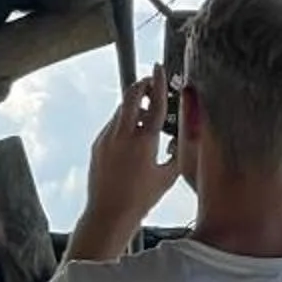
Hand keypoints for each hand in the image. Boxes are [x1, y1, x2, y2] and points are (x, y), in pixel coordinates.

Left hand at [71, 74, 179, 258]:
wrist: (108, 213)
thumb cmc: (141, 199)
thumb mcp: (168, 176)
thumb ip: (177, 153)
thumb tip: (183, 137)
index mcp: (144, 141)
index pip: (155, 104)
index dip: (158, 83)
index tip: (159, 68)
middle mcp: (123, 135)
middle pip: (131, 96)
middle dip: (142, 86)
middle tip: (151, 85)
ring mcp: (107, 138)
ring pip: (121, 110)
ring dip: (134, 106)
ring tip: (146, 116)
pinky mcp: (98, 144)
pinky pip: (112, 125)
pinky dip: (124, 122)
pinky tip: (132, 136)